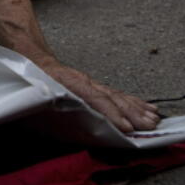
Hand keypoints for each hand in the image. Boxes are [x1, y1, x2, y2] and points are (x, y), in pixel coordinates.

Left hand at [39, 59, 160, 132]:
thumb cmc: (31, 77)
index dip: (111, 114)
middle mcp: (85, 82)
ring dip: (137, 109)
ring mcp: (91, 83)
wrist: (31, 57)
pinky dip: (133, 102)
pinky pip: (117, 94)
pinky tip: (146, 107)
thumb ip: (48, 100)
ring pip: (118, 96)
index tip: (126, 127)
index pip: (95, 99)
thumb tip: (61, 110)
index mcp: (69, 83)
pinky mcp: (94, 85)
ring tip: (154, 120)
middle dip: (133, 114)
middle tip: (150, 127)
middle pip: (112, 98)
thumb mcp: (35, 88)